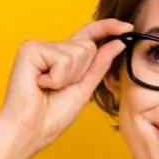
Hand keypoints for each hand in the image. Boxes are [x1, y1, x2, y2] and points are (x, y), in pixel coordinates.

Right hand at [0, 18, 131, 156]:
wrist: (31, 130)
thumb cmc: (51, 116)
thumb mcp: (84, 88)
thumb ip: (99, 65)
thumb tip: (117, 43)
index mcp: (63, 57)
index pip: (89, 35)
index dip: (108, 28)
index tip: (128, 28)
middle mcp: (51, 48)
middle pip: (88, 46)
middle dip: (81, 72)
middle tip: (59, 88)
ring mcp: (39, 46)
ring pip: (77, 51)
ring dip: (68, 77)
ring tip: (47, 88)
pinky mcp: (30, 49)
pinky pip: (62, 58)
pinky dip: (57, 78)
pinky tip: (40, 84)